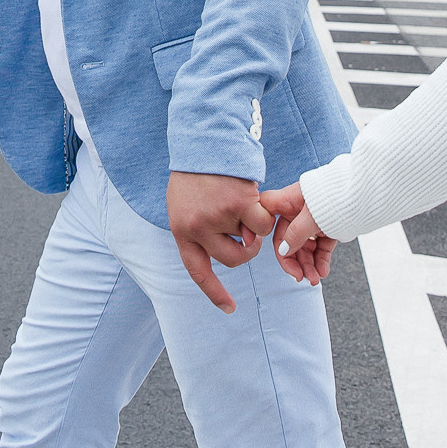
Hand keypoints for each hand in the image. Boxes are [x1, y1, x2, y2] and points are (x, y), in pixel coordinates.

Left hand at [166, 171, 275, 313]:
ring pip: (252, 240)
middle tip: (247, 230)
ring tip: (242, 201)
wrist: (203, 138)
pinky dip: (264, 215)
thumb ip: (198, 229)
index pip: (198, 271)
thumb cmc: (196, 172)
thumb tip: (229, 249)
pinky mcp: (239, 204)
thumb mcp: (184, 203)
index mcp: (181, 231)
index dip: (214, 292)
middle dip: (246, 249)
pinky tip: (253, 196)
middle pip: (233, 260)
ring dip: (254, 225)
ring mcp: (218, 218)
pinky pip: (263, 225)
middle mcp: (197, 229)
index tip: (229, 309)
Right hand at [259, 182, 336, 285]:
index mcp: (287, 201)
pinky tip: (323, 272)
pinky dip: (321, 261)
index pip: (267, 219)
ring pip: (304, 247)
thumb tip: (283, 251)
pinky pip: (320, 248)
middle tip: (301, 277)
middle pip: (287, 240)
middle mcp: (297, 211)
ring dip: (308, 265)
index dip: (265, 234)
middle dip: (295, 261)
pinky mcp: (327, 229)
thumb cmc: (334, 197)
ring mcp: (312, 221)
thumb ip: (295, 234)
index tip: (278, 255)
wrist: (364, 194)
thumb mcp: (311, 216)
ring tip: (315, 279)